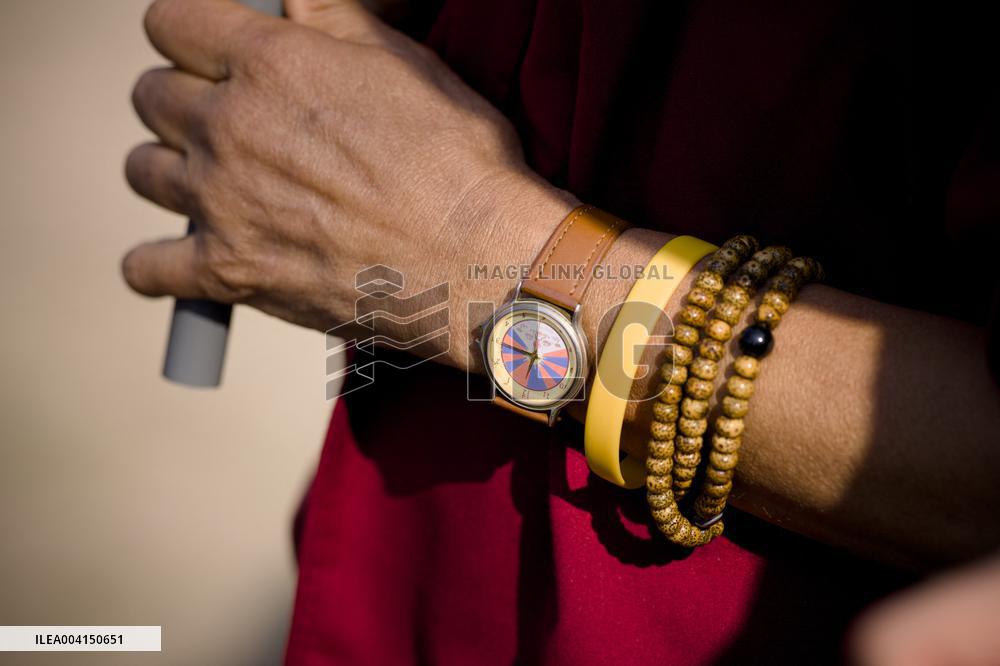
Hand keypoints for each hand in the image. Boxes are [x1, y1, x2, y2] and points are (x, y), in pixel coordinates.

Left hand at [124, 0, 574, 367]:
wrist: (477, 261)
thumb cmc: (458, 163)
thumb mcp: (406, 63)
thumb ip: (334, 21)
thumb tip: (296, 1)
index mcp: (271, 64)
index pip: (172, 21)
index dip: (189, 31)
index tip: (206, 50)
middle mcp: (230, 127)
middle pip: (152, 95)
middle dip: (183, 99)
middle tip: (225, 120)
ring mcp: (221, 204)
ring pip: (143, 170)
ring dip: (170, 169)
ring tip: (212, 182)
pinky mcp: (228, 273)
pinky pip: (146, 268)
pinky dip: (156, 265)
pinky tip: (180, 257)